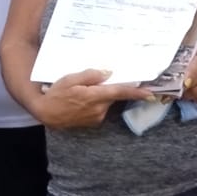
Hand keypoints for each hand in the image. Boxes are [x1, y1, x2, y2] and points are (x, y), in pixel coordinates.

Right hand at [37, 68, 153, 127]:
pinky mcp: (93, 122)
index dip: (136, 92)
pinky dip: (96, 103)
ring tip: (83, 92)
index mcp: (94, 96)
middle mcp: (99, 109)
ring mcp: (96, 117)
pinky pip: (100, 109)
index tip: (151, 93)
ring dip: (102, 96)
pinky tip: (82, 101)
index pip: (120, 92)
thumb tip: (108, 73)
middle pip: (114, 95)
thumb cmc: (56, 94)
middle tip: (98, 81)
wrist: (45, 114)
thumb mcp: (70, 79)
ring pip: (107, 102)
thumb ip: (90, 75)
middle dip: (112, 88)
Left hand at [181, 47, 196, 104]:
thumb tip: (179, 75)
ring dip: (189, 95)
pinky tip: (194, 96)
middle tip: (177, 90)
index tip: (178, 84)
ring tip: (185, 94)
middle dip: (184, 88)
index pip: (194, 68)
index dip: (185, 78)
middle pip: (195, 82)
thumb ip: (193, 62)